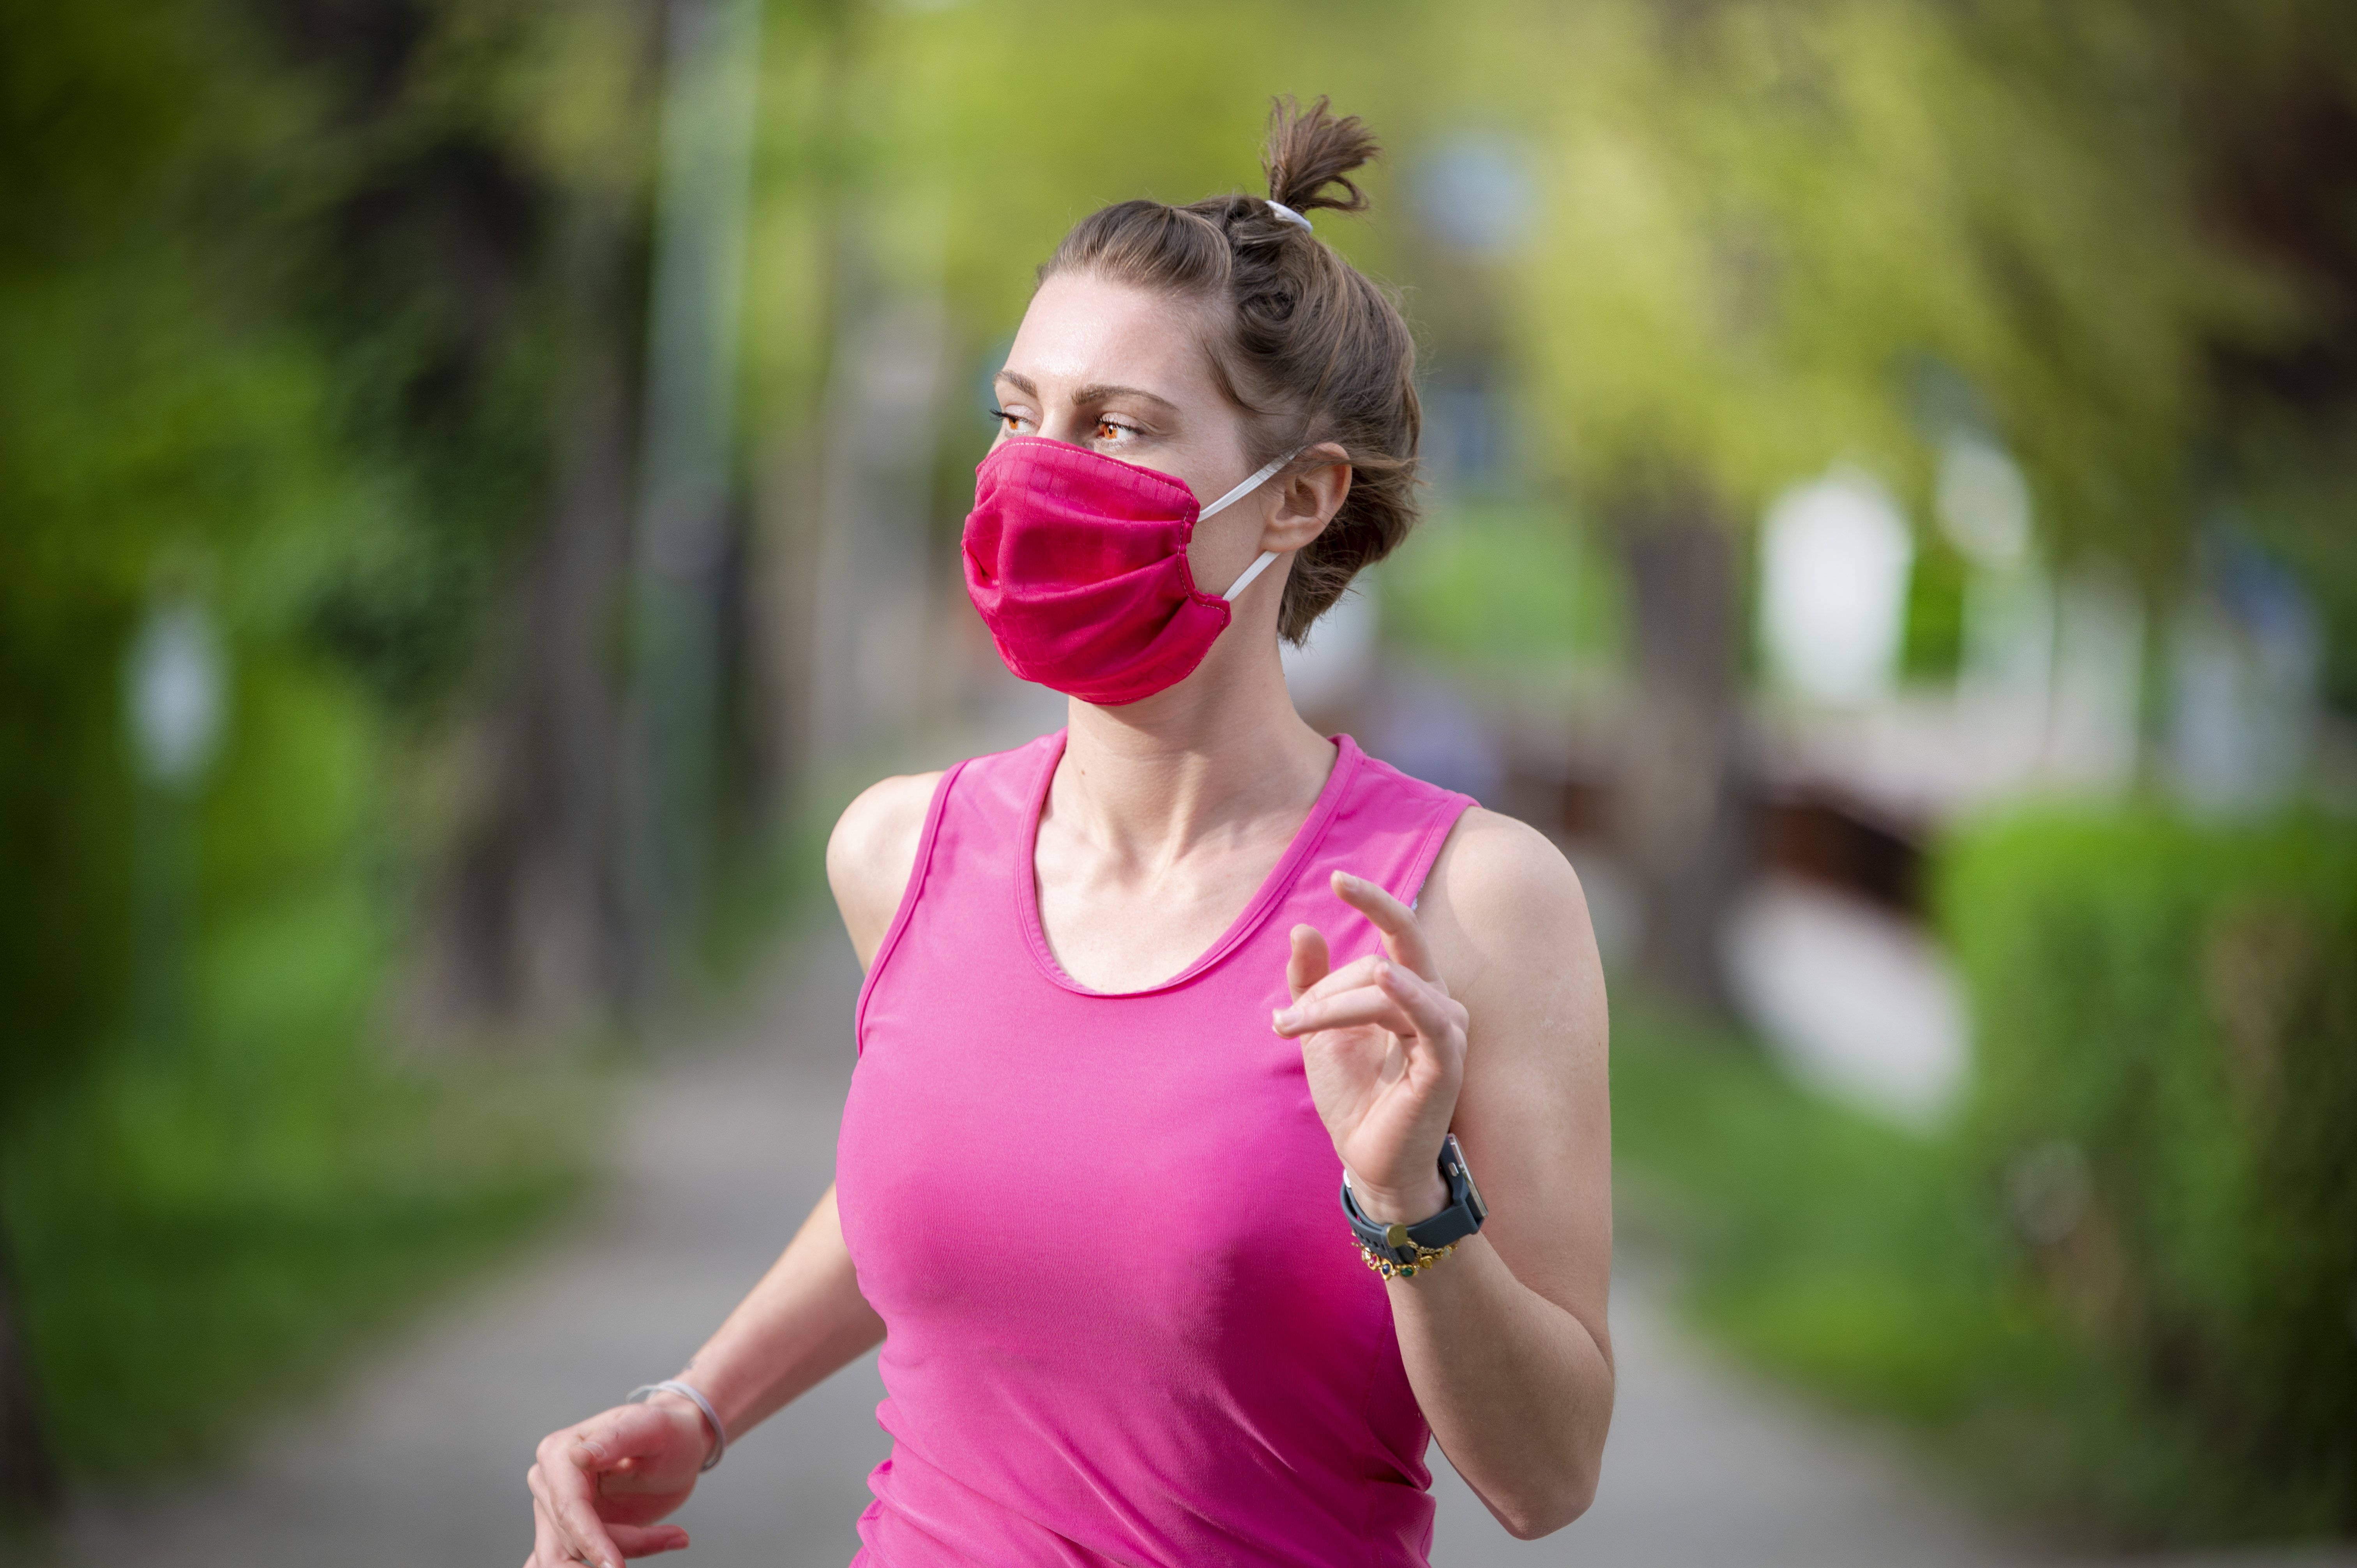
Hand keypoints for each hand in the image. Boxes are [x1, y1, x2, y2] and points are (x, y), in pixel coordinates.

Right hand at [523, 1397, 705, 1566]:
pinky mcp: (566, 1532)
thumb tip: (578, 1457)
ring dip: (618, 1555)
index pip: (569, 1510)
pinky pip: (569, 1563)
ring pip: (571, 1558)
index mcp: (558, 1452)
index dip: (592, 1541)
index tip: (616, 1567)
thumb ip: (616, 1439)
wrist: (679, 1447)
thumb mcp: (652, 1428)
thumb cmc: (668, 1432)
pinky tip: (629, 1556)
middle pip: (573, 1540)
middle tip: (671, 1537)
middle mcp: (547, 1482)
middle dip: (623, 1544)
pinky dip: (598, 1565)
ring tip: (666, 1537)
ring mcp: (553, 1510)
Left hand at [1272, 870, 1468, 1224]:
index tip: (1339, 877)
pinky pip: (1430, 1019)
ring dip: (1333, 1008)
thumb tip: (1303, 928)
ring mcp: (1447, 1032)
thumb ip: (1312, 982)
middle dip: (1331, 981)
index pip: (1394, 935)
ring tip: (1293, 1032)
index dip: (1373, 902)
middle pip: (1391, 954)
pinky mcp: (1446, 1064)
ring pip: (1388, 989)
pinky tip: (1385, 976)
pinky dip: (1408, 994)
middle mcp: (1439, 1003)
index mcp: (1414, 989)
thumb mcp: (1320, 1030)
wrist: (1366, 1159)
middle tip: (1284, 1020)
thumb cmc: (1352, 1094)